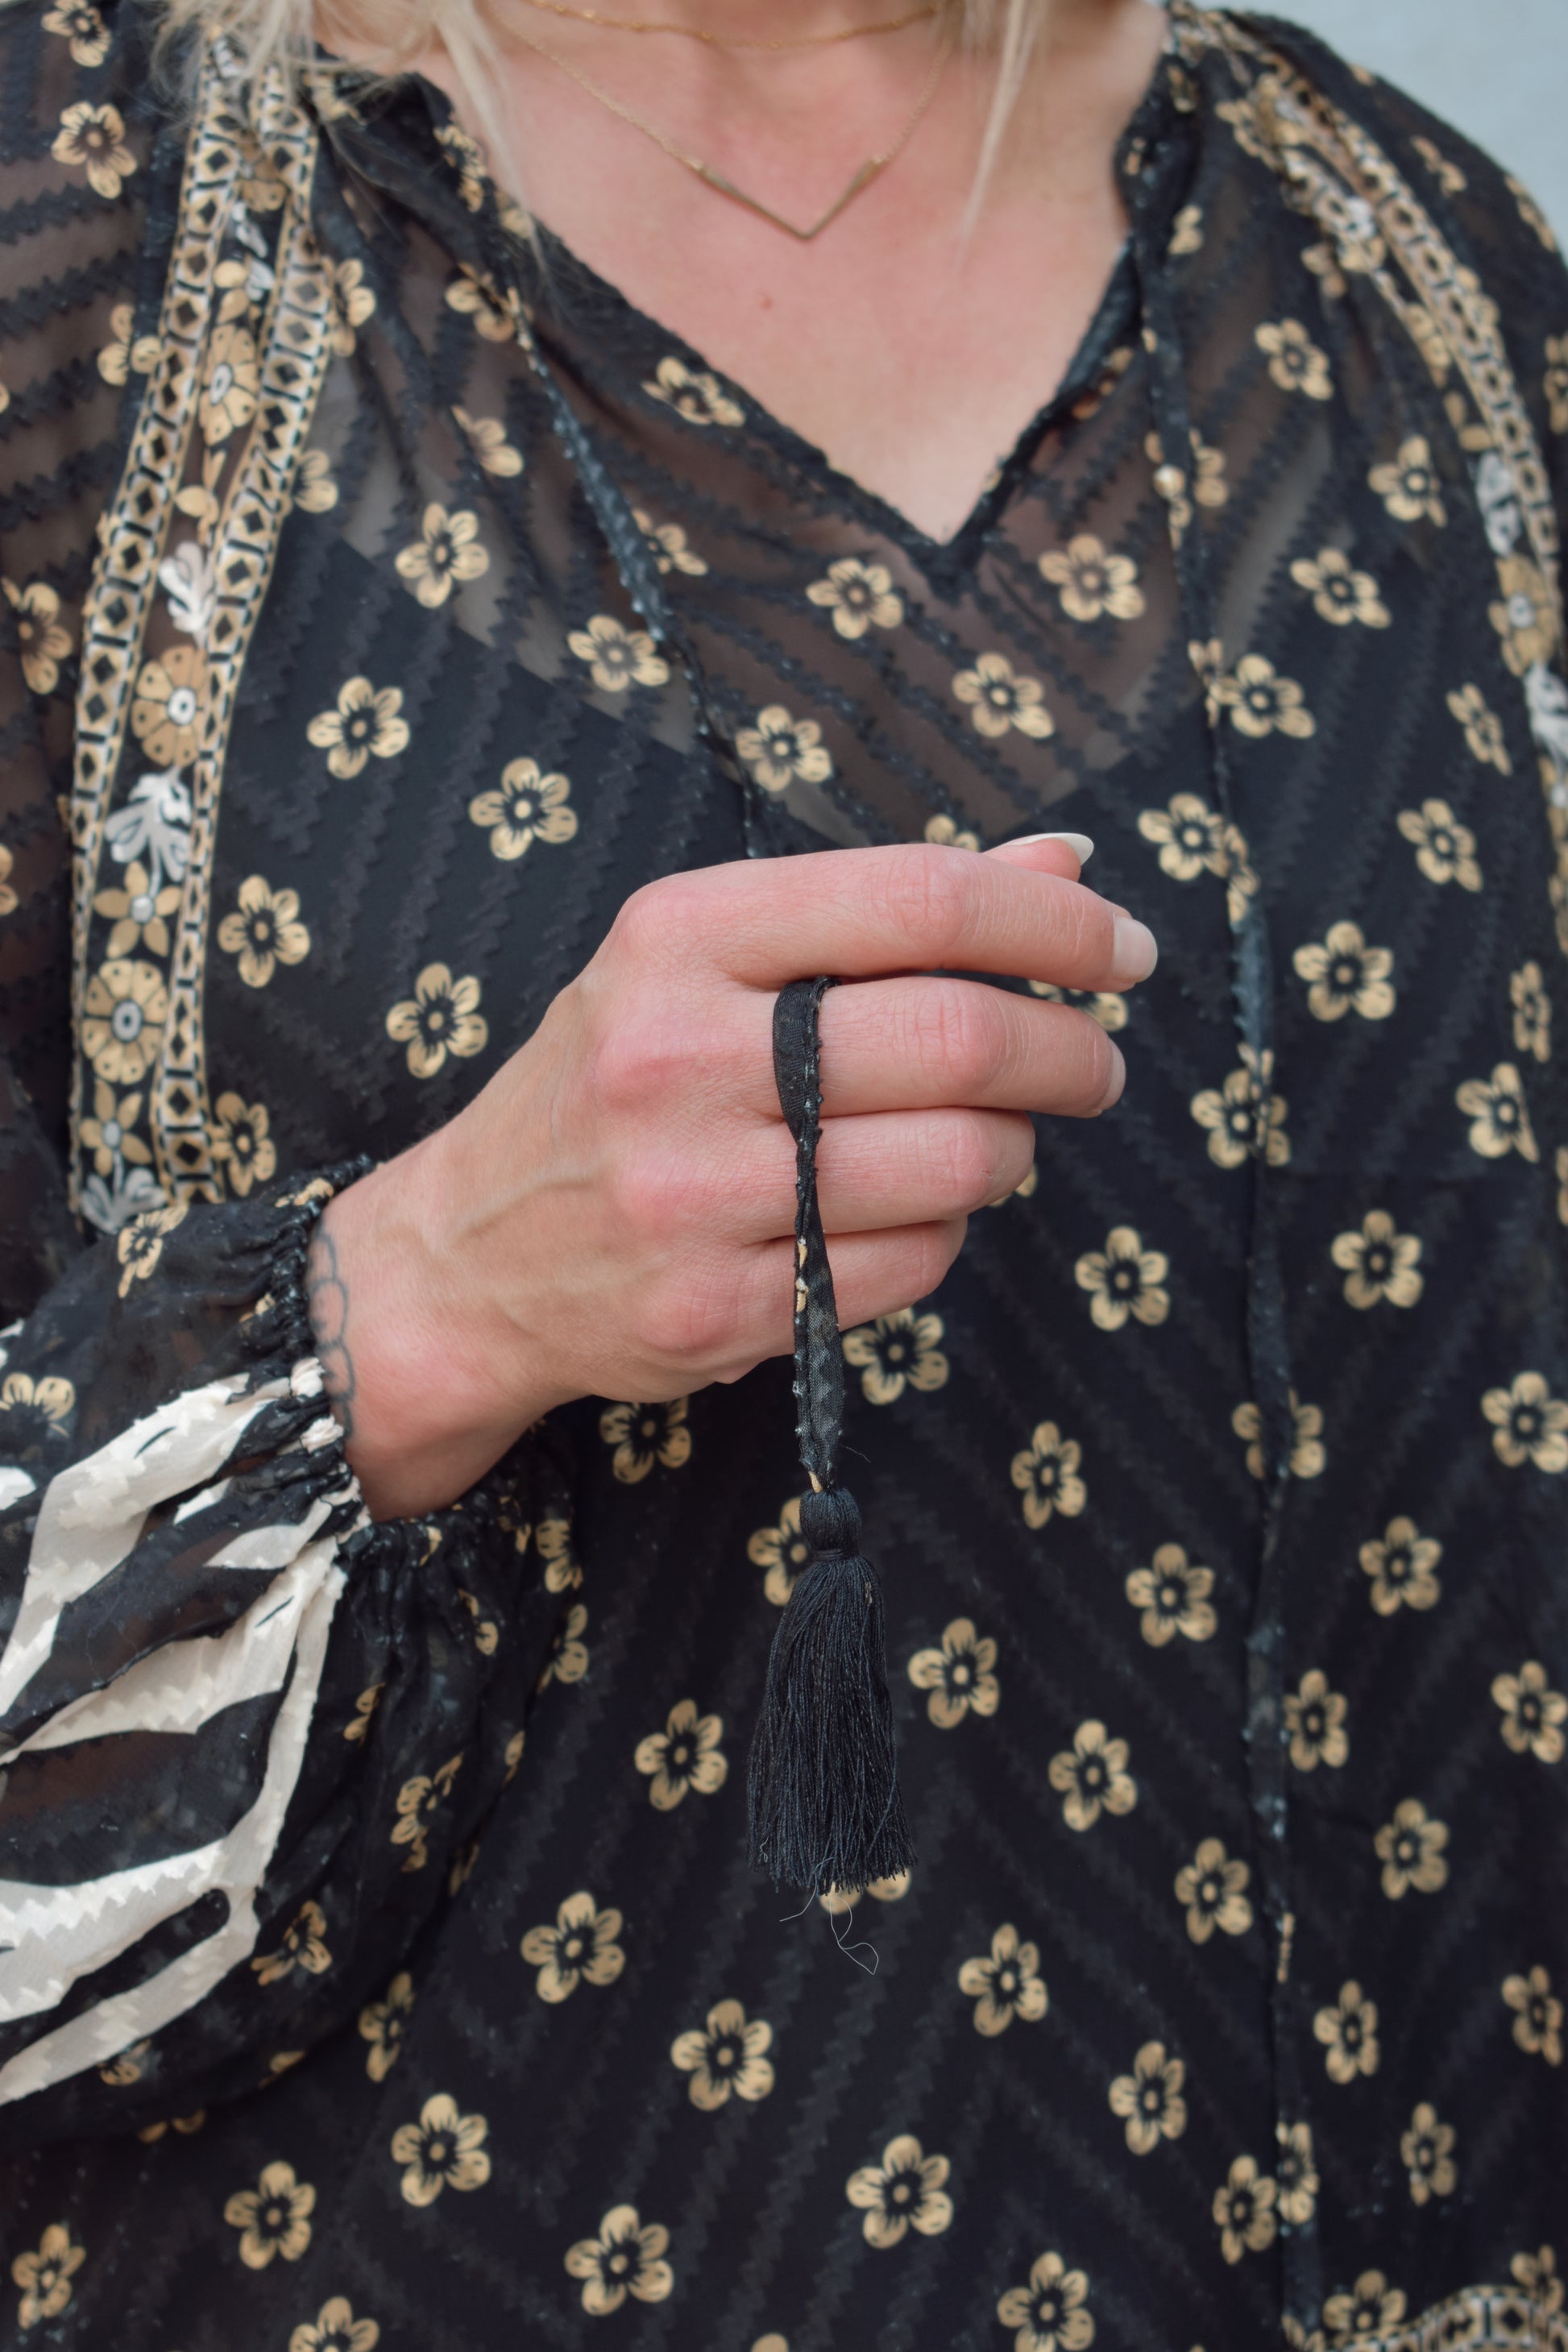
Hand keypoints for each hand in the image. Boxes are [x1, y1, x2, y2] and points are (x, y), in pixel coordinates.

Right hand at [310, 835, 1155, 1518]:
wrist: (467, 1257)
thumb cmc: (614, 1084)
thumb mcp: (710, 963)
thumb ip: (882, 913)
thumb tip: (1064, 864)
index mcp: (681, 934)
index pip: (919, 901)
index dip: (1054, 924)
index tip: (1120, 950)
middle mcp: (678, 1056)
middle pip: (959, 1038)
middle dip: (1068, 1052)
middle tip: (1094, 1065)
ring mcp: (693, 1194)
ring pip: (954, 1163)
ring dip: (1013, 1151)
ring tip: (998, 1141)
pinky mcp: (719, 1309)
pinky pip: (910, 1264)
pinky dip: (946, 1235)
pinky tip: (912, 1213)